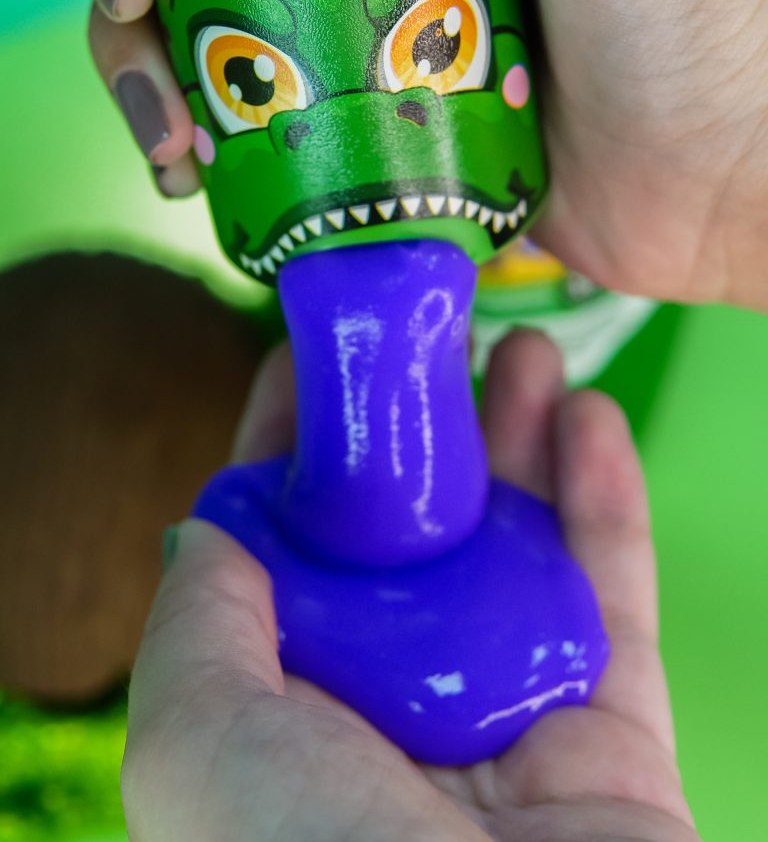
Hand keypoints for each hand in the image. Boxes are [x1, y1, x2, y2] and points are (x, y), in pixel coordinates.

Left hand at [122, 330, 697, 841]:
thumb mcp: (198, 742)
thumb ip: (196, 624)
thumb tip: (211, 529)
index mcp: (293, 711)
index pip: (292, 550)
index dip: (297, 447)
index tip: (311, 358)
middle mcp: (398, 706)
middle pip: (417, 531)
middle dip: (428, 427)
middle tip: (438, 333)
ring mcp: (511, 712)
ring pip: (520, 546)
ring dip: (524, 438)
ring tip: (525, 344)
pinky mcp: (611, 726)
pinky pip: (615, 594)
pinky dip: (607, 501)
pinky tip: (589, 414)